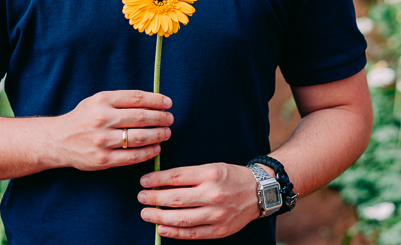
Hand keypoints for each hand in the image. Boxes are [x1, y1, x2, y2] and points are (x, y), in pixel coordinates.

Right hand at [52, 90, 171, 170]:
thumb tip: (152, 102)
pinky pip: (132, 156)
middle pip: (141, 117)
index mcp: (102, 101)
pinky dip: (148, 152)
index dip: (156, 100)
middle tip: (170, 119)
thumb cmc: (82, 118)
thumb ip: (120, 101)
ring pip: (139, 137)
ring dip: (158, 135)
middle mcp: (102, 119)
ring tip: (166, 133)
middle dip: (160, 118)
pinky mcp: (103, 159)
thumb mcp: (96, 101)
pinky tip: (156, 148)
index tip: (167, 103)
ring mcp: (102, 140)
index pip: (136, 98)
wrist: (58, 140)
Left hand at [138, 163, 260, 238]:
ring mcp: (217, 214)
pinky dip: (175, 232)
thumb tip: (160, 182)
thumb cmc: (231, 177)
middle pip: (175, 198)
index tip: (143, 181)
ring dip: (159, 217)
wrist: (259, 192)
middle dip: (153, 198)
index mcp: (210, 173)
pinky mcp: (220, 230)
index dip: (156, 180)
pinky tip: (161, 229)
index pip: (176, 177)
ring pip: (181, 218)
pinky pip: (193, 233)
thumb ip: (189, 175)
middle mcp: (213, 194)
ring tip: (146, 213)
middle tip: (141, 197)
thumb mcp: (212, 167)